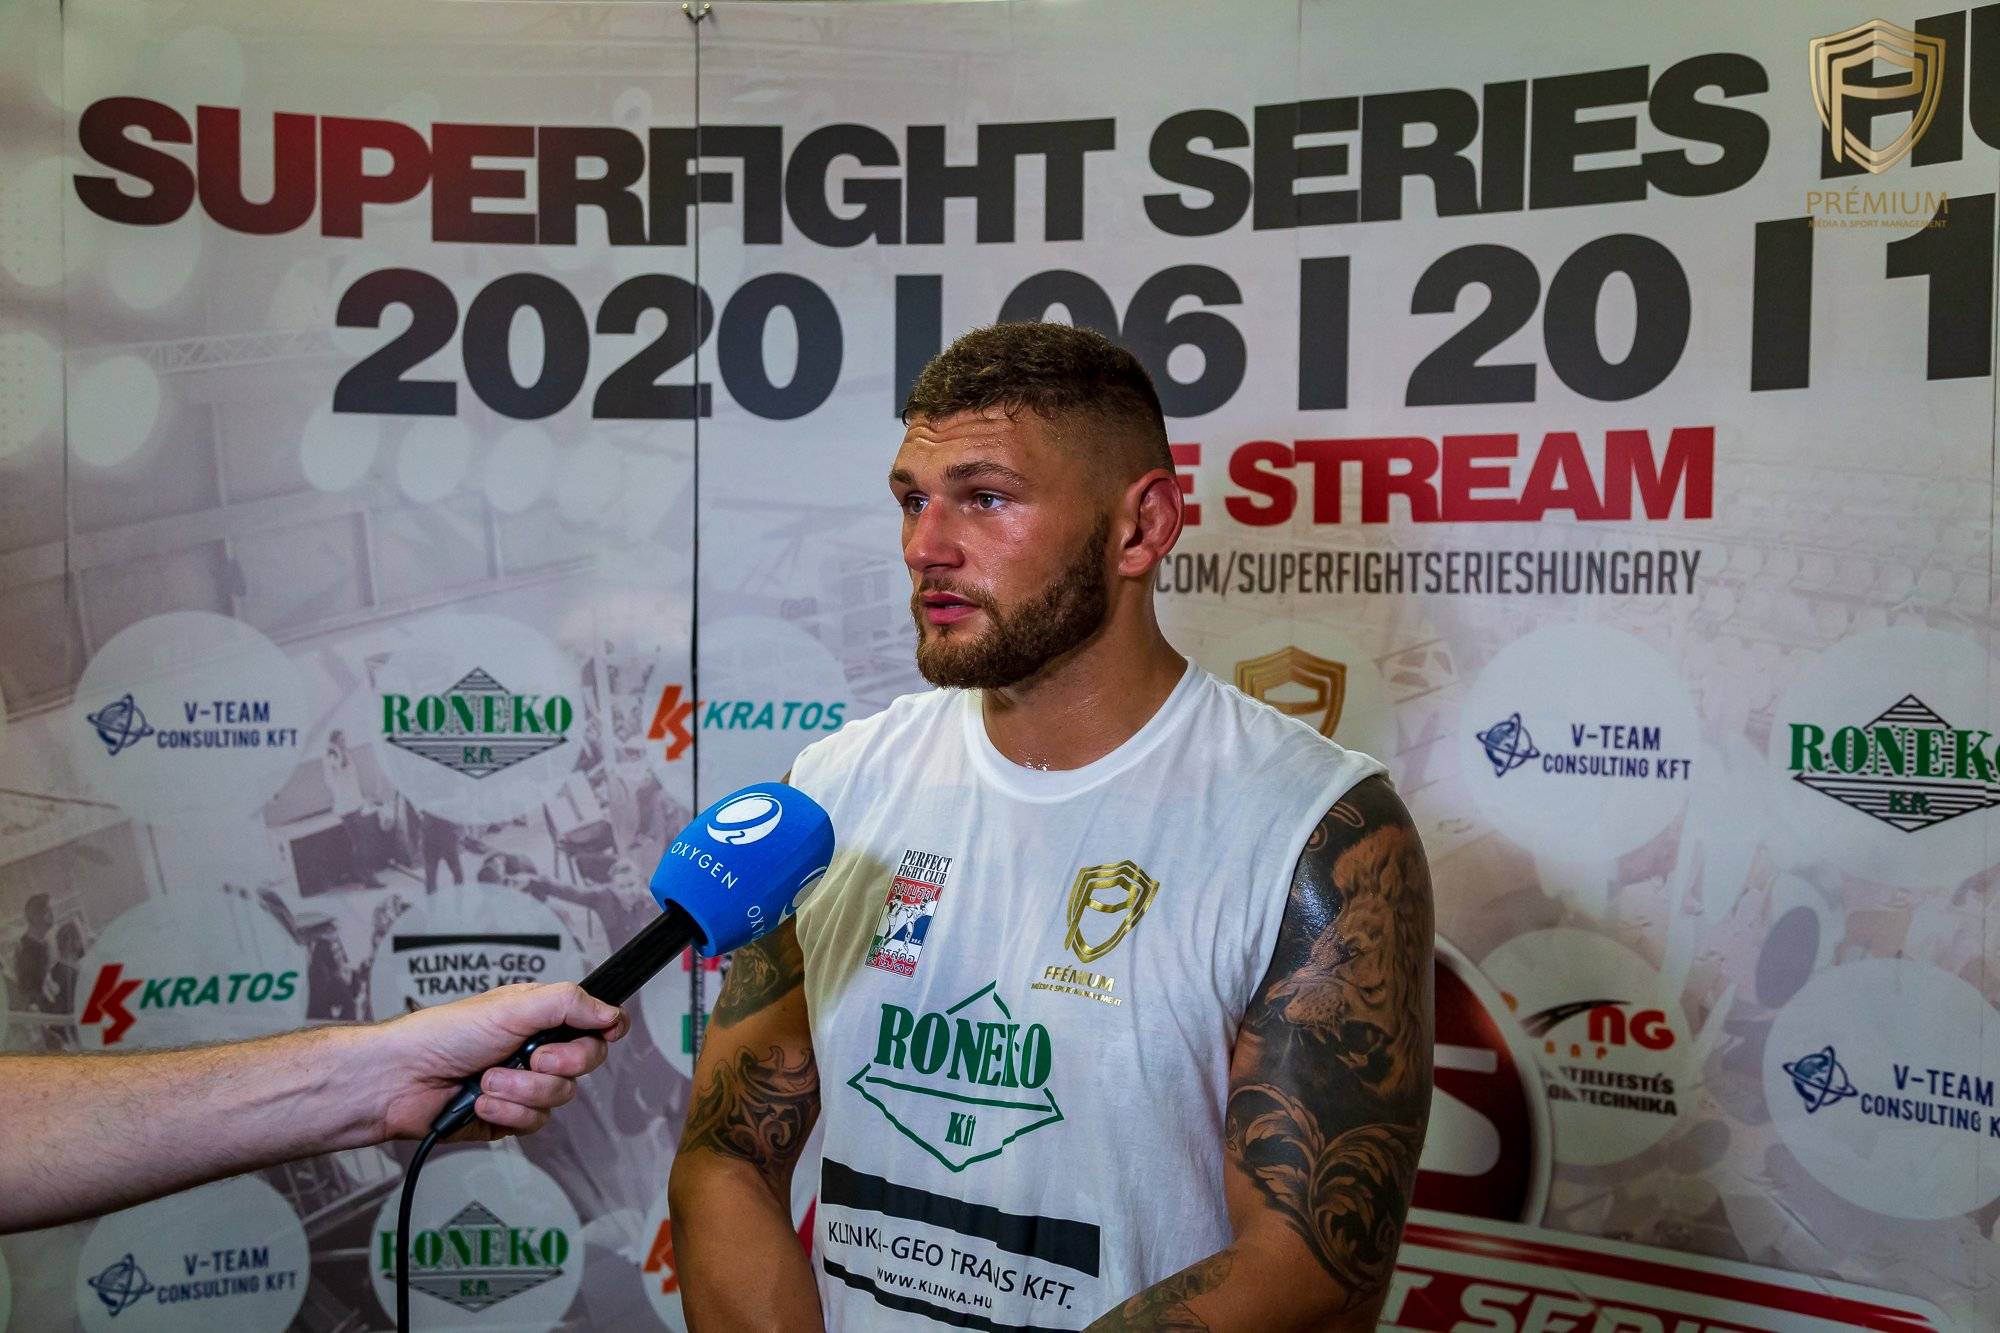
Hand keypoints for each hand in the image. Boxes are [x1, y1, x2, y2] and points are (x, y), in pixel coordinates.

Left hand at [372, 982, 629, 1141]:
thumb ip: (567, 1004)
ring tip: (488, 1081)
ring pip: (559, 1098)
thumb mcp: (512, 1007)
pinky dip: (506, 1113)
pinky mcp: (508, 1118)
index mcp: (540, 1017)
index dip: (604, 1030)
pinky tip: (481, 1102)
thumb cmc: (443, 1034)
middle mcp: (536, 1050)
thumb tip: (612, 1012)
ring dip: (521, 1091)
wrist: (399, 1080)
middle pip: (584, 1063)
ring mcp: (523, 1086)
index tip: (604, 1033)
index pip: (593, 1024)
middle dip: (558, 1064)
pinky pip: (533, 1123)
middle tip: (534, 1058)